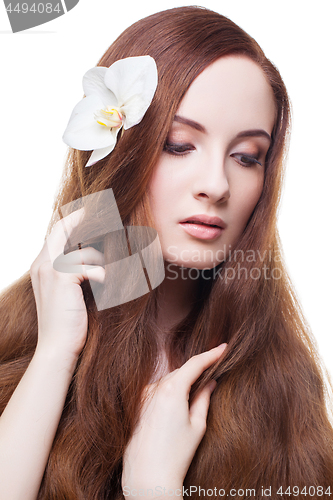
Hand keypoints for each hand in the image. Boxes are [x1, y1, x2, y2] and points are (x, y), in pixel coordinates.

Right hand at [30, 208, 104, 358]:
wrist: (56, 348)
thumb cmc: (66, 323)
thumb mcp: (66, 293)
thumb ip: (73, 272)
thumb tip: (95, 257)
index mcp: (41, 265)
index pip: (56, 232)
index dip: (72, 220)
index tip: (90, 212)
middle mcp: (42, 263)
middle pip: (63, 228)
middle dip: (84, 221)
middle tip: (107, 216)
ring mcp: (50, 269)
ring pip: (86, 252)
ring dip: (104, 263)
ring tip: (113, 276)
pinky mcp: (62, 278)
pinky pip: (93, 268)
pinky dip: (105, 278)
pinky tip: (107, 288)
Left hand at [122, 343, 227, 495]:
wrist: (147, 477)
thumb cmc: (175, 455)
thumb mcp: (197, 426)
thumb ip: (204, 398)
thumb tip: (210, 382)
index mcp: (172, 390)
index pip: (195, 363)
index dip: (211, 354)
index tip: (223, 347)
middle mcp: (154, 388)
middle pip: (181, 371)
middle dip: (197, 372)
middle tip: (213, 375)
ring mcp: (143, 396)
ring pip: (169, 381)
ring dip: (182, 384)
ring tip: (193, 401)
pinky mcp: (137, 405)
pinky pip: (157, 391)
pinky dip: (169, 393)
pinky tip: (175, 410)